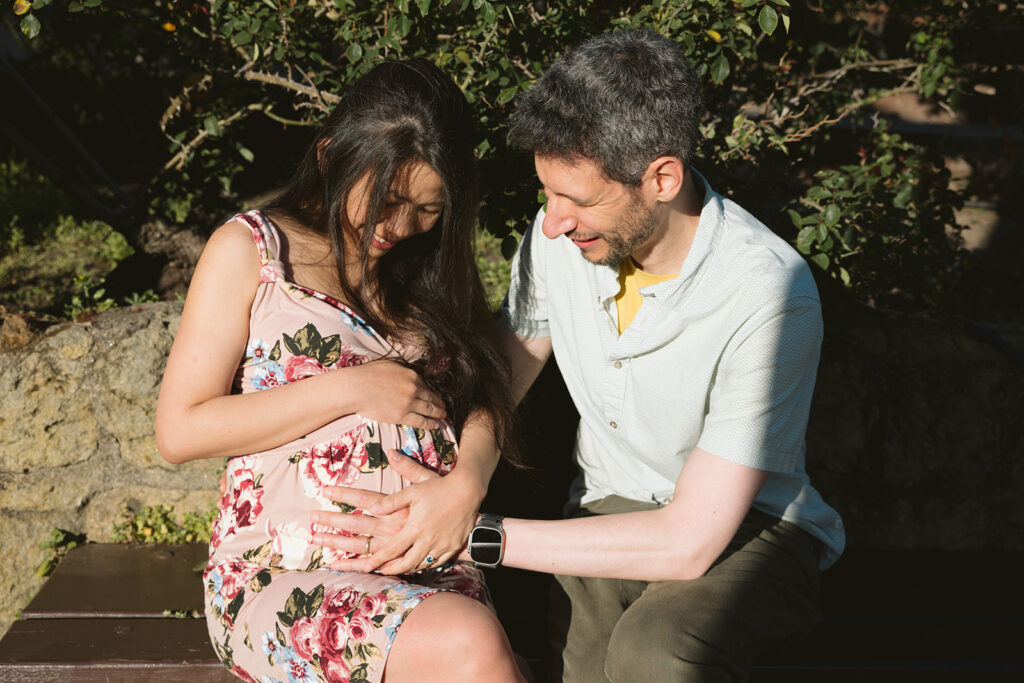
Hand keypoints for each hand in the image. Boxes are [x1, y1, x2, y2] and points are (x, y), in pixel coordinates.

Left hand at [314, 450, 483, 573]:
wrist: (469, 491)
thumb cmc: (440, 487)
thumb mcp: (415, 490)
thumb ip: (392, 500)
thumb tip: (371, 506)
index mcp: (413, 527)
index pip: (391, 549)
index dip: (377, 560)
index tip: (366, 565)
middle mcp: (426, 540)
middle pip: (403, 562)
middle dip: (387, 569)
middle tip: (376, 571)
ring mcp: (439, 546)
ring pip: (419, 565)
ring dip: (404, 569)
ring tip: (393, 570)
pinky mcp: (451, 547)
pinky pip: (434, 562)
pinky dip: (423, 565)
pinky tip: (417, 564)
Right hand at [344, 359, 445, 430]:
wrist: (355, 388)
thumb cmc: (367, 374)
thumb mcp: (389, 364)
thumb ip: (402, 370)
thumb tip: (408, 373)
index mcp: (412, 375)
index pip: (427, 385)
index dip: (433, 392)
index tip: (436, 396)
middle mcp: (414, 388)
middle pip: (432, 398)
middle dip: (440, 403)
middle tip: (444, 407)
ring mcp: (409, 403)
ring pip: (430, 410)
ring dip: (439, 414)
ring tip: (443, 416)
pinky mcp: (402, 416)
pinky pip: (421, 421)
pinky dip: (431, 424)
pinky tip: (436, 425)